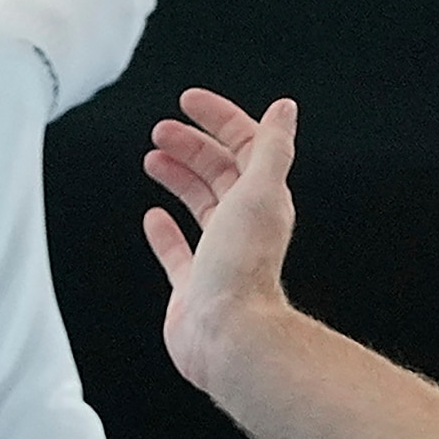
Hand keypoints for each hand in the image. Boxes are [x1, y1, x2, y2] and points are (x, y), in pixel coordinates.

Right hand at [138, 87, 299, 391]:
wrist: (228, 337)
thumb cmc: (242, 269)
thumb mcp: (260, 193)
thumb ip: (272, 148)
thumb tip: (285, 108)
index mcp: (263, 200)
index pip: (245, 146)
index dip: (218, 119)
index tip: (187, 101)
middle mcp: (244, 226)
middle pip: (219, 172)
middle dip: (191, 146)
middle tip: (161, 130)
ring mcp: (218, 256)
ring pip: (199, 204)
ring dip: (179, 177)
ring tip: (153, 158)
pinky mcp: (194, 285)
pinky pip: (178, 251)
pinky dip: (164, 231)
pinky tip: (153, 217)